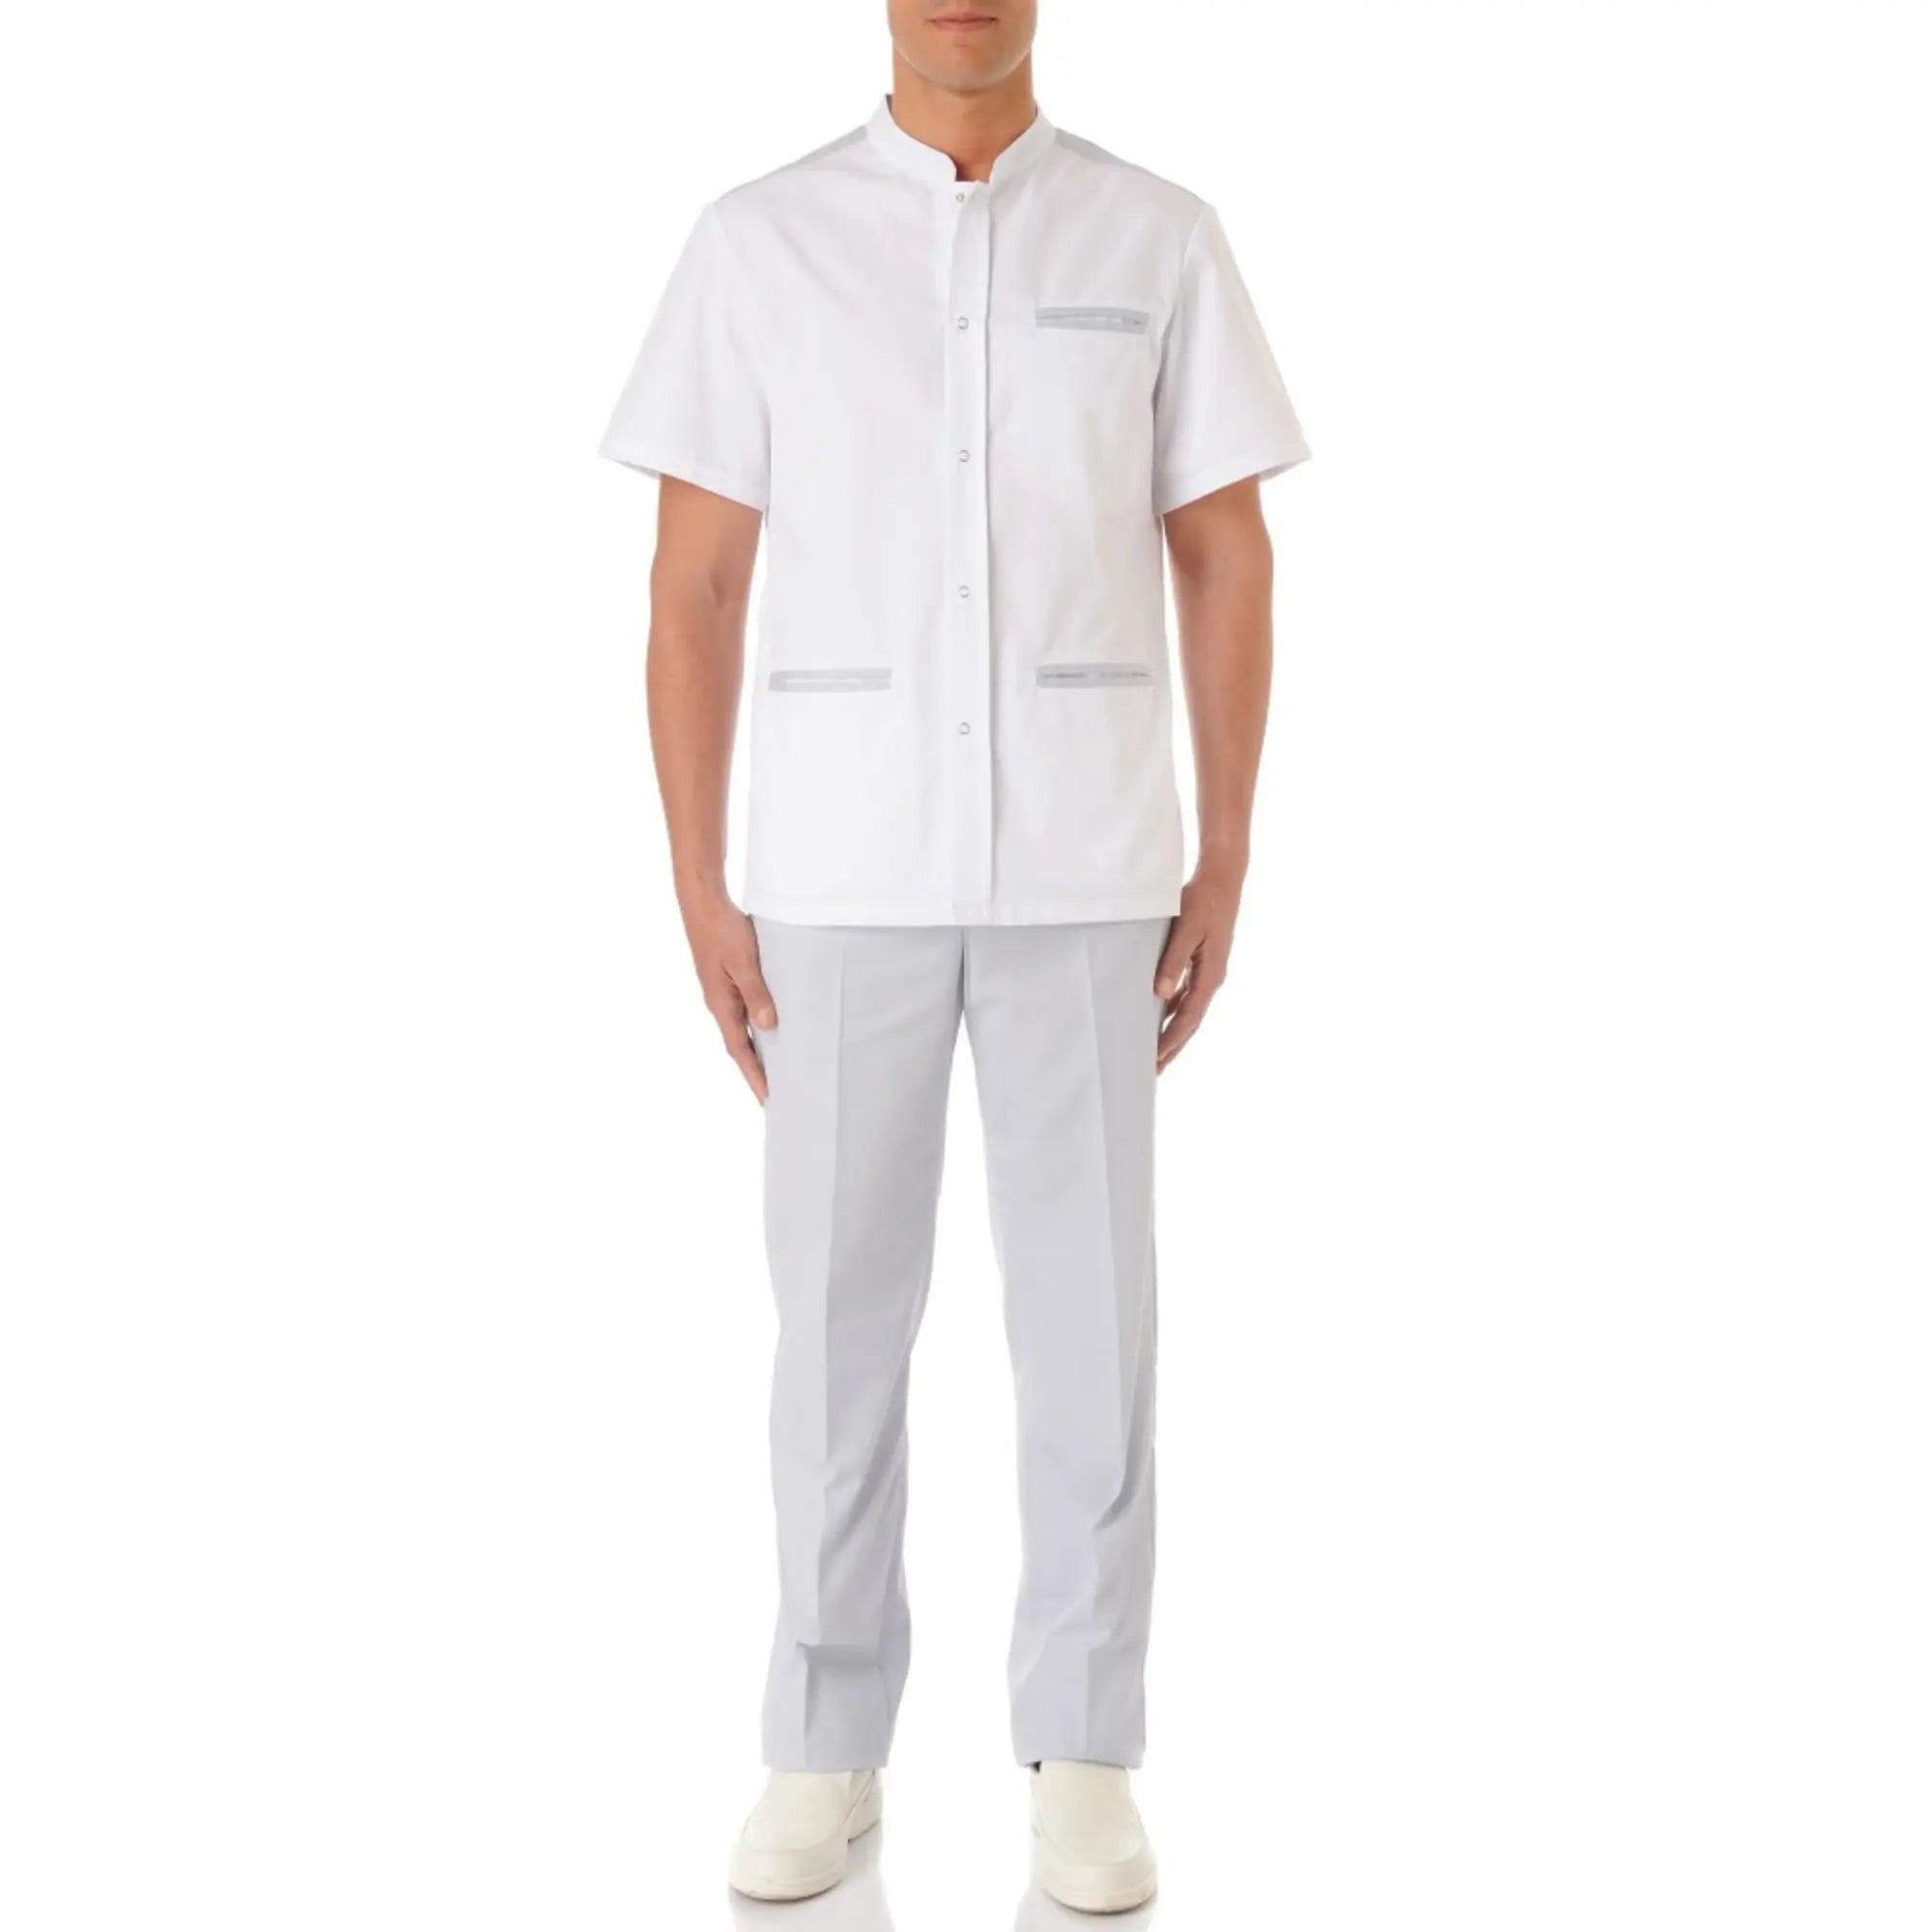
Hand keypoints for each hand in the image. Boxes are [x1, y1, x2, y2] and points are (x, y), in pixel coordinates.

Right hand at [677, 884, 776, 1102]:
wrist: (702, 902)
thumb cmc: (722, 929)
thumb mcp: (744, 962)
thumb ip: (757, 993)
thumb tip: (768, 1026)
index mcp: (721, 1004)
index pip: (739, 1050)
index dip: (755, 1075)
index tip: (768, 1099)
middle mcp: (720, 1003)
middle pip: (740, 1045)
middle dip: (756, 1070)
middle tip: (775, 1092)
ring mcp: (722, 992)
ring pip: (742, 1028)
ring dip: (757, 1049)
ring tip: (777, 1066)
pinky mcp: (726, 979)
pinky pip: (744, 1010)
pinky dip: (757, 1025)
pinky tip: (771, 1025)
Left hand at [1154, 860, 1244, 1072]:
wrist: (1223, 878)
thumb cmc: (1204, 901)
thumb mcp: (1185, 930)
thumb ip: (1172, 962)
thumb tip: (1160, 994)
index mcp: (1210, 975)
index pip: (1188, 1017)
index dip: (1171, 1040)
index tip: (1156, 1060)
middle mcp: (1212, 978)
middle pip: (1191, 1021)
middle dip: (1173, 1046)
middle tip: (1155, 1071)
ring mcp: (1209, 971)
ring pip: (1190, 1010)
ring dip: (1173, 1031)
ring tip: (1157, 1052)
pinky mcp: (1204, 962)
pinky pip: (1188, 994)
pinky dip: (1175, 1010)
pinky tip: (1160, 1016)